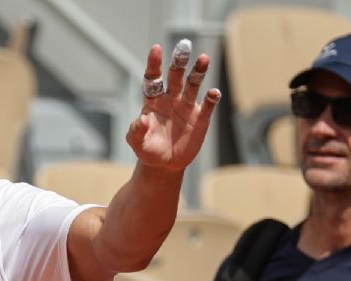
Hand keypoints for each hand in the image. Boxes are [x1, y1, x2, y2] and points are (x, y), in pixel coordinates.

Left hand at [128, 40, 220, 171]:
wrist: (164, 165)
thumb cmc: (147, 150)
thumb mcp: (137, 142)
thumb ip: (137, 131)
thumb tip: (142, 119)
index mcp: (153, 100)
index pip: (153, 77)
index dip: (154, 63)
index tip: (156, 49)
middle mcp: (171, 98)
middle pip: (175, 75)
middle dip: (179, 61)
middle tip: (184, 45)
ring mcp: (187, 106)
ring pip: (194, 83)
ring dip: (199, 71)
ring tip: (203, 59)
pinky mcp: (201, 118)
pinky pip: (208, 104)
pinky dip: (212, 98)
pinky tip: (213, 93)